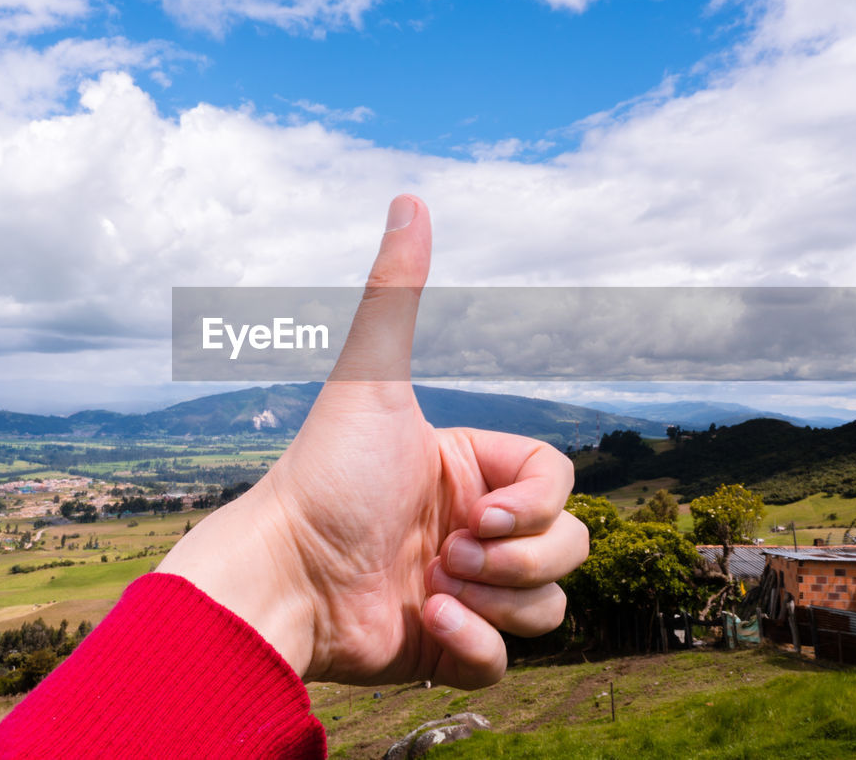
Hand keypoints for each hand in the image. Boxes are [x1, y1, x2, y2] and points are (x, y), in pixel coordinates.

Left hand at [157, 195, 588, 688]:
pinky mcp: (452, 645)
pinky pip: (510, 658)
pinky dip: (477, 649)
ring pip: (551, 605)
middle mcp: (476, 525)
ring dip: (499, 605)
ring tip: (431, 593)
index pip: (561, 481)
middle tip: (452, 555)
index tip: (481, 514)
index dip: (539, 504)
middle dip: (522, 559)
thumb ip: (393, 294)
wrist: (283, 580)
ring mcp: (468, 588)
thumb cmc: (325, 478)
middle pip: (572, 546)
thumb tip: (409, 197)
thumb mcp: (370, 383)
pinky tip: (425, 628)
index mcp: (471, 468)